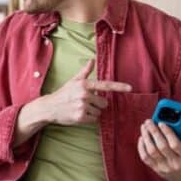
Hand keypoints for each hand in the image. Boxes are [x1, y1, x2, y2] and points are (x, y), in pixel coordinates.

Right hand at [14, 59, 131, 145]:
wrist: (49, 107)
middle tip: (86, 102)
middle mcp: (84, 94)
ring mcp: (82, 106)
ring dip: (92, 111)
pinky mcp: (80, 117)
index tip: (130, 88)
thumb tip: (91, 60)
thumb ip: (85, 72)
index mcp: (84, 84)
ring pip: (99, 111)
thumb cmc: (63, 93)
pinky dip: (88, 118)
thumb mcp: (73, 81)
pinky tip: (79, 114)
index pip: (105, 85)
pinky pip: (94, 119)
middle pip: (104, 102)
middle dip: (98, 103)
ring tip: (80, 108)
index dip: (119, 87)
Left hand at [137, 120, 180, 180]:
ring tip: (144, 127)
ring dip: (146, 137)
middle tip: (149, 122)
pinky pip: (145, 158)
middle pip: (161, 146)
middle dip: (154, 132)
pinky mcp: (156, 169)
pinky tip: (142, 138)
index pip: (175, 144)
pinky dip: (141, 147)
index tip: (161, 123)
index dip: (167, 133)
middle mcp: (176, 164)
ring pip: (151, 151)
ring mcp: (165, 167)